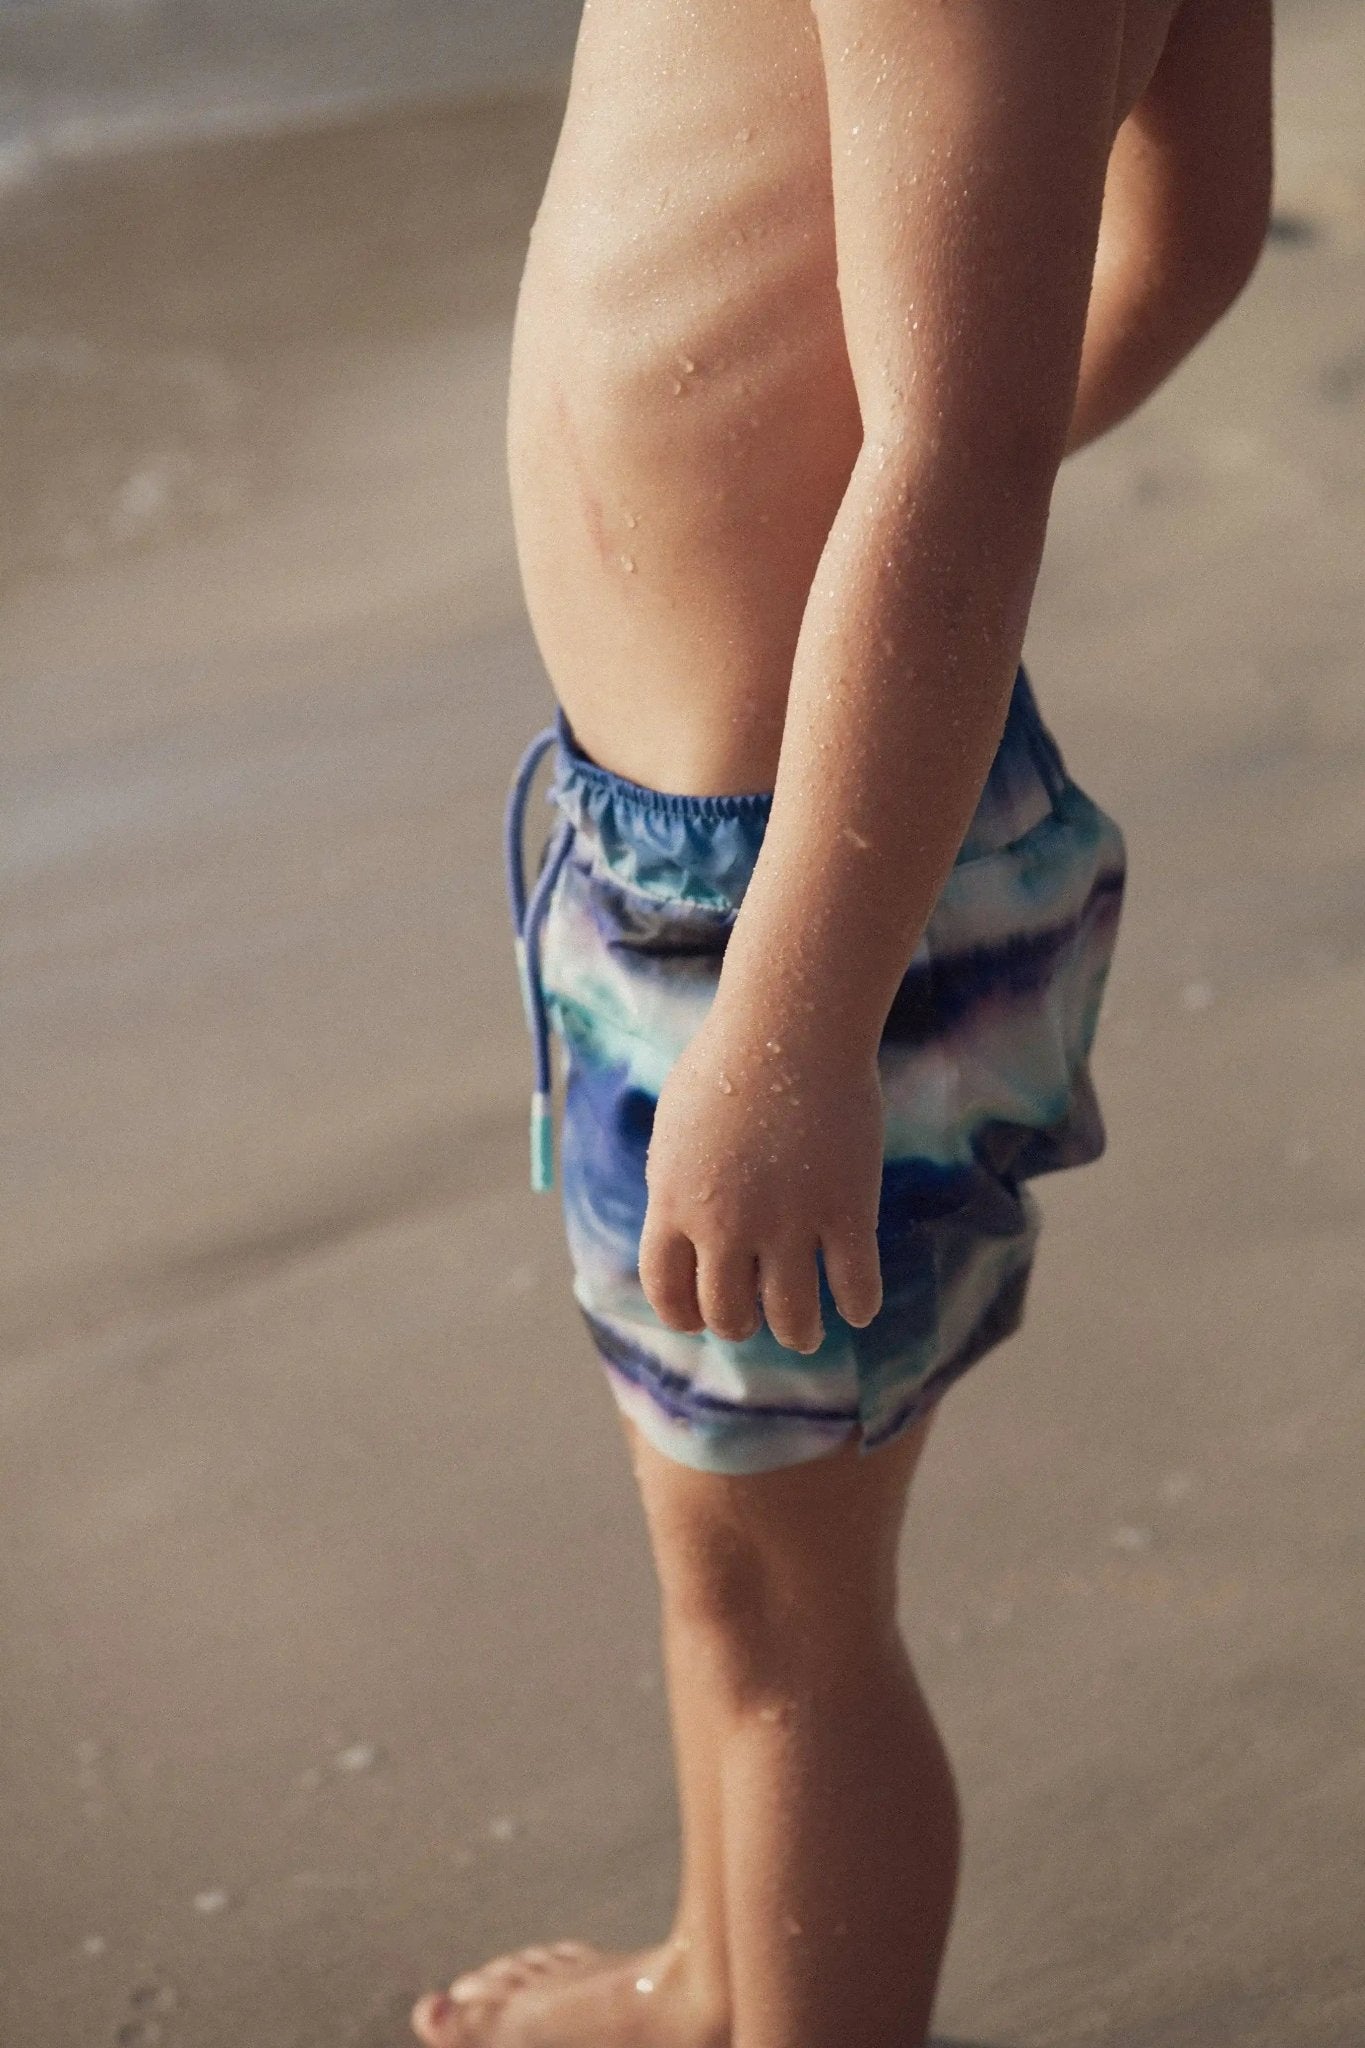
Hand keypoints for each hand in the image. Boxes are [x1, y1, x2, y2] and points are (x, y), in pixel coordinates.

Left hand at [639, 1005, 884, 1352]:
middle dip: (740, 1324)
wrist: (790, 1023)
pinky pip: (854, 1287)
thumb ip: (675, 1181)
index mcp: (674, 1202)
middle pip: (727, 1314)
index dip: (684, 1316)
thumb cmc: (730, 1059)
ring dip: (797, 1333)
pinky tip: (858, 1308)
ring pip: (791, 1318)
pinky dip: (857, 1306)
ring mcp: (787, 1221)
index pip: (667, 1293)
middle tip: (756, 1317)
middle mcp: (725, 1224)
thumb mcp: (677, 1125)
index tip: (700, 1319)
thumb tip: (677, 1219)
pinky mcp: (845, 1210)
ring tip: (805, 1333)